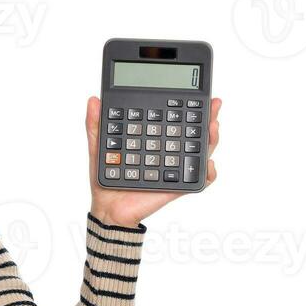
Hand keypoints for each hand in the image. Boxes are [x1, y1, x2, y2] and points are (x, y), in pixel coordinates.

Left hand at [85, 95, 222, 228]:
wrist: (107, 209)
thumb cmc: (106, 181)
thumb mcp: (99, 148)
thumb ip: (95, 124)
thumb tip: (92, 100)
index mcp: (154, 140)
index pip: (176, 120)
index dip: (189, 106)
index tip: (198, 96)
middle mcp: (169, 153)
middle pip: (195, 133)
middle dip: (208, 118)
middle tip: (213, 107)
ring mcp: (175, 169)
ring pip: (201, 153)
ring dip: (211, 140)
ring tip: (212, 128)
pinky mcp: (177, 187)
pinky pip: (199, 181)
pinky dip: (208, 174)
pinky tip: (209, 165)